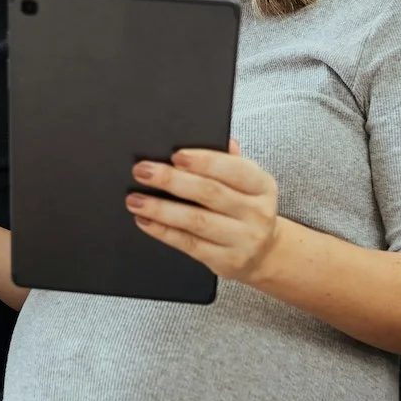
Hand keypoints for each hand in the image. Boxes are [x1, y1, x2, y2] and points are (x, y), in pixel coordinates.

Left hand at [125, 139, 281, 282]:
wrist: (264, 253)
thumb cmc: (246, 210)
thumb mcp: (248, 184)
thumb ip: (229, 161)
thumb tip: (211, 140)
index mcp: (262, 186)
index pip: (233, 168)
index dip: (203, 161)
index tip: (175, 155)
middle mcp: (256, 212)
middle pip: (210, 192)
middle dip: (172, 180)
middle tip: (143, 171)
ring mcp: (243, 239)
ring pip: (196, 220)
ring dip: (161, 209)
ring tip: (136, 199)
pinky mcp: (226, 261)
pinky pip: (189, 244)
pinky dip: (164, 231)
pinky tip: (146, 221)